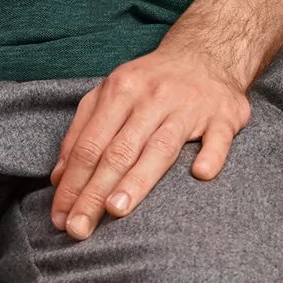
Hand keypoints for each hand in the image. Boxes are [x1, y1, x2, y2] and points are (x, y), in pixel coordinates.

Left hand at [48, 39, 252, 237]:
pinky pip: (217, 137)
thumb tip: (59, 177)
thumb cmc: (150, 82)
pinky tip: (200, 174)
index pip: (89, 145)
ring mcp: (188, 106)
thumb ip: (82, 132)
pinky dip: (210, 155)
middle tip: (78, 229)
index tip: (59, 217)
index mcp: (120, 91)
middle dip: (94, 193)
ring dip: (137, 179)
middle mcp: (151, 97)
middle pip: (118, 151)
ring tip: (116, 210)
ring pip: (160, 147)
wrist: (206, 53)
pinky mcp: (223, 116)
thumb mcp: (110, 94)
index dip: (72, 183)